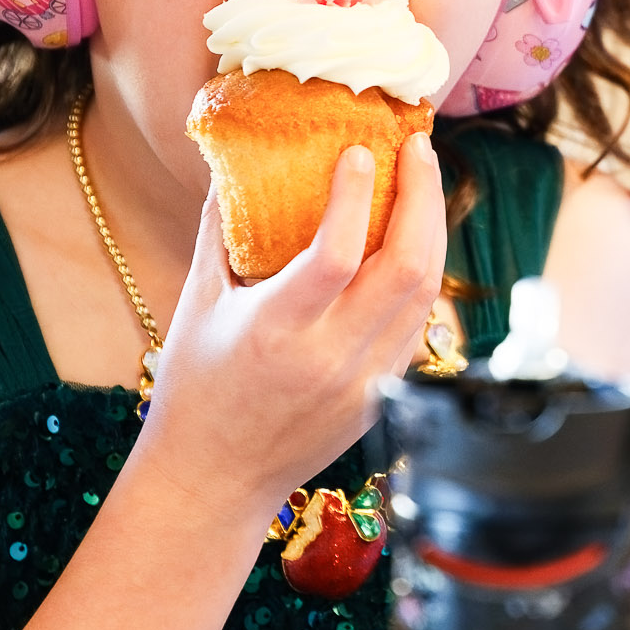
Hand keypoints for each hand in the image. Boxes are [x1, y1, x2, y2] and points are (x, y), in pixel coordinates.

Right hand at [134, 132, 445, 521]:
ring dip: (432, 230)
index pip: (336, 253)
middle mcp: (330, 358)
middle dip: (423, 196)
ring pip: (425, 294)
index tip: (360, 151)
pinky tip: (412, 242)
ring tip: (423, 183)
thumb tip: (231, 162)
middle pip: (407, 267)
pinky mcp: (382, 397)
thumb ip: (219, 227)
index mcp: (277, 330)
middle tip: (418, 148)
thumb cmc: (197, 390)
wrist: (214, 481)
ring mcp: (365, 382)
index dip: (355, 195)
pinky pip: (417, 324)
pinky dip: (421, 275)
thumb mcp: (197, 302)